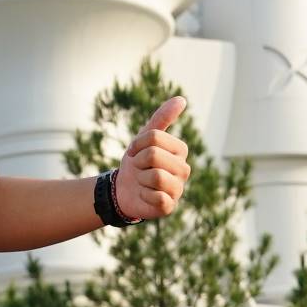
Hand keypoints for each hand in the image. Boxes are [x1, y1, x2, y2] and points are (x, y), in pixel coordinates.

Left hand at [112, 97, 190, 221]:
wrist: (123, 190)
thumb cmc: (137, 162)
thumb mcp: (145, 137)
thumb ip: (162, 118)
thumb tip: (182, 99)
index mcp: (180, 150)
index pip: (154, 138)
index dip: (138, 144)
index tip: (136, 152)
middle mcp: (184, 169)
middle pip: (153, 155)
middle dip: (138, 162)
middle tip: (139, 169)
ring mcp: (178, 189)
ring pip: (155, 175)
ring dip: (140, 179)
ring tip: (142, 182)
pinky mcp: (170, 206)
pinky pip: (156, 196)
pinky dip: (143, 195)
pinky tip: (145, 196)